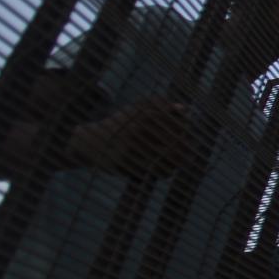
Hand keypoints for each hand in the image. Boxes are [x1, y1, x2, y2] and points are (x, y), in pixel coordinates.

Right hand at [67, 99, 191, 175]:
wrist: (90, 141)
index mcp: (143, 114)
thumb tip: (184, 109)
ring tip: (179, 163)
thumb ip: (160, 106)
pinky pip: (154, 170)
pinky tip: (166, 171)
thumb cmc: (119, 124)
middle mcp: (138, 129)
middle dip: (185, 150)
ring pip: (167, 158)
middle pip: (175, 143)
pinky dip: (165, 172)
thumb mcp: (136, 110)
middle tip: (188, 154)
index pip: (178, 126)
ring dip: (177, 163)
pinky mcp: (127, 163)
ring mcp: (132, 147)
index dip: (186, 134)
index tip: (188, 138)